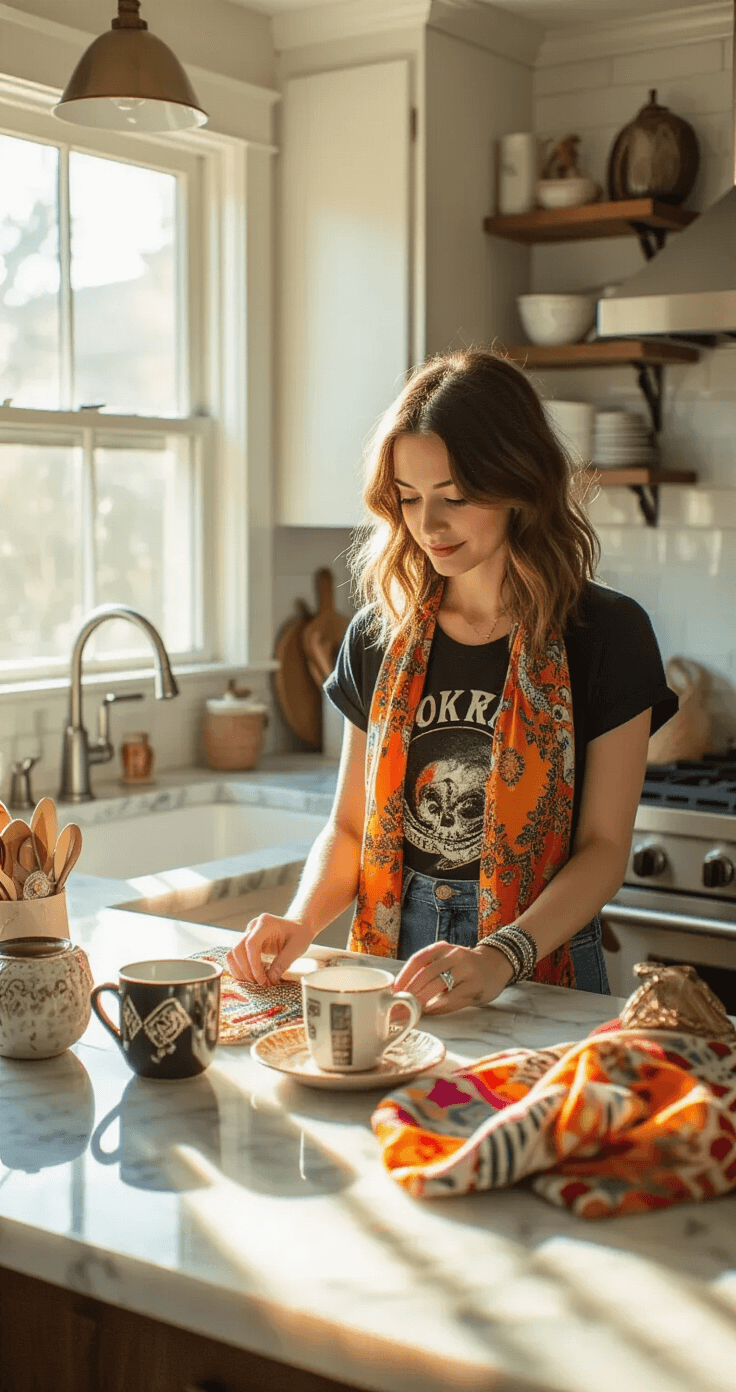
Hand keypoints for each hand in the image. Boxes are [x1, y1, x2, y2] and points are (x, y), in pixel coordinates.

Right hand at [225, 915, 314, 985]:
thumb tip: (270, 980)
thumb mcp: (297, 948)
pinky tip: (251, 977)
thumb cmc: (299, 934)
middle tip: (259, 983)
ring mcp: (247, 933)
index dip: (253, 964)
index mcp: (265, 923)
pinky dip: (240, 968)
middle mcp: (253, 926)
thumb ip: (283, 963)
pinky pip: (236, 956)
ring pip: (233, 953)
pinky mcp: (246, 941)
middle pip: (238, 949)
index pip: (251, 944)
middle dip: (246, 970)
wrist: (298, 925)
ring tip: (254, 981)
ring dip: (240, 970)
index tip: (262, 979)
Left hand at [392, 941, 514, 1013]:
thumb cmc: (464, 968)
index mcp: (441, 949)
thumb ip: (428, 975)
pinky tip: (431, 1008)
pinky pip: (456, 993)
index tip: (392, 993)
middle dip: (408, 993)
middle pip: (426, 973)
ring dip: (421, 1000)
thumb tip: (403, 997)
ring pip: (439, 983)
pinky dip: (442, 1002)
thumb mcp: (445, 964)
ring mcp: (466, 968)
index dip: (402, 977)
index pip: (417, 960)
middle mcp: (453, 955)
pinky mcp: (476, 983)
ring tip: (409, 1012)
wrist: (496, 964)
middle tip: (397, 1008)